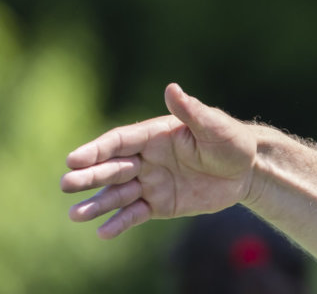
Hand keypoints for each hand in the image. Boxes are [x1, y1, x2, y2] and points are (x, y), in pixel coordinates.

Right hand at [60, 84, 256, 238]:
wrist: (247, 170)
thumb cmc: (231, 141)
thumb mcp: (214, 126)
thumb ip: (191, 112)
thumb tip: (172, 88)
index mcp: (154, 136)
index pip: (118, 142)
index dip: (95, 150)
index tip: (73, 160)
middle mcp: (146, 159)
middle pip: (111, 168)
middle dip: (88, 176)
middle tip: (66, 184)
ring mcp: (150, 182)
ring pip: (118, 194)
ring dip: (97, 204)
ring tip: (76, 215)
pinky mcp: (159, 204)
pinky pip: (135, 214)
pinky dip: (119, 223)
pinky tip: (102, 232)